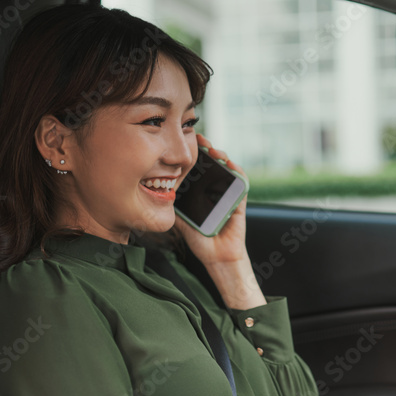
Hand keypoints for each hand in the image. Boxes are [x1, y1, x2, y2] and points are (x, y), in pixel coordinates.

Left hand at [173, 135, 264, 309]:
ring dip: (222, 155)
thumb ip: (172, 205)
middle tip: (199, 139)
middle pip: (212, 163)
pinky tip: (229, 164)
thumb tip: (154, 192)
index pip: (198, 167)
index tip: (185, 142)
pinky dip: (237, 171)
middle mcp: (215, 189)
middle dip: (207, 148)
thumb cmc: (200, 239)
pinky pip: (241, 182)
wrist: (216, 255)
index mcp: (201, 191)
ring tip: (213, 150)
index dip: (193, 154)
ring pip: (227, 168)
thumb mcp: (180, 219)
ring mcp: (228, 193)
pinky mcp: (240, 200)